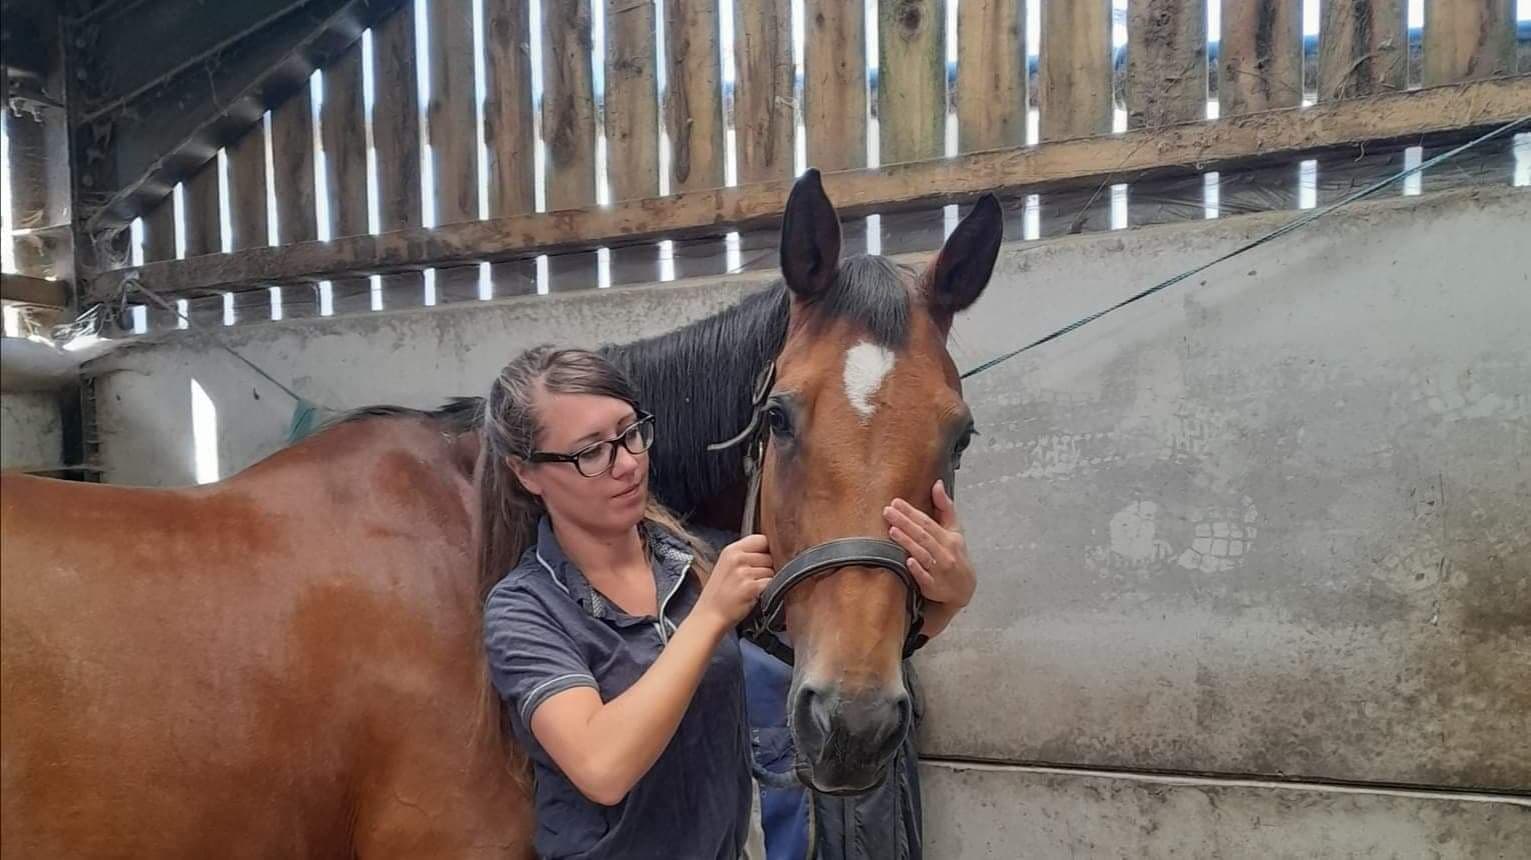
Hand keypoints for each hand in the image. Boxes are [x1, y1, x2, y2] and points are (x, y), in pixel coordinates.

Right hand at [694, 534, 774, 630]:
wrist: (709, 616)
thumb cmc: (718, 595)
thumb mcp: (726, 565)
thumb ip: (745, 555)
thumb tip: (770, 551)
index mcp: (731, 550)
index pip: (762, 539)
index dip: (767, 550)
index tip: (763, 560)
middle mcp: (737, 559)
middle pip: (770, 555)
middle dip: (767, 567)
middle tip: (753, 580)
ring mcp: (744, 573)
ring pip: (772, 570)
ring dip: (768, 580)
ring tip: (752, 588)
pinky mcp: (751, 587)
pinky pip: (771, 583)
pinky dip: (768, 591)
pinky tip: (755, 595)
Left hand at [884, 480, 974, 609]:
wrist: (964, 589)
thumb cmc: (956, 554)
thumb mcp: (955, 530)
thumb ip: (944, 507)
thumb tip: (937, 484)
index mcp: (949, 538)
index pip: (928, 522)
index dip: (911, 512)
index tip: (896, 502)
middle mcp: (945, 553)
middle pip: (923, 536)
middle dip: (905, 522)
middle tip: (888, 511)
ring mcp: (939, 571)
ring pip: (923, 554)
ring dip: (908, 543)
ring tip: (892, 530)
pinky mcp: (933, 587)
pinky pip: (925, 578)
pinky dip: (917, 569)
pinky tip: (907, 561)